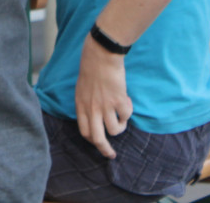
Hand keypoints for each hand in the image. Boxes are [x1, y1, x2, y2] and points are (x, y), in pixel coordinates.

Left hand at [75, 33, 133, 158]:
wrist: (101, 55)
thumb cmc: (91, 67)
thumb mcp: (82, 88)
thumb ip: (87, 103)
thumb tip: (96, 115)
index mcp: (80, 105)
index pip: (83, 131)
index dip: (92, 140)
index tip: (98, 143)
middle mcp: (91, 109)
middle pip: (97, 138)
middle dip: (105, 150)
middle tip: (111, 154)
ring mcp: (105, 106)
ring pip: (114, 131)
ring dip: (120, 126)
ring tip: (122, 115)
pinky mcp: (118, 101)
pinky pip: (126, 116)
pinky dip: (128, 111)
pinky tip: (127, 99)